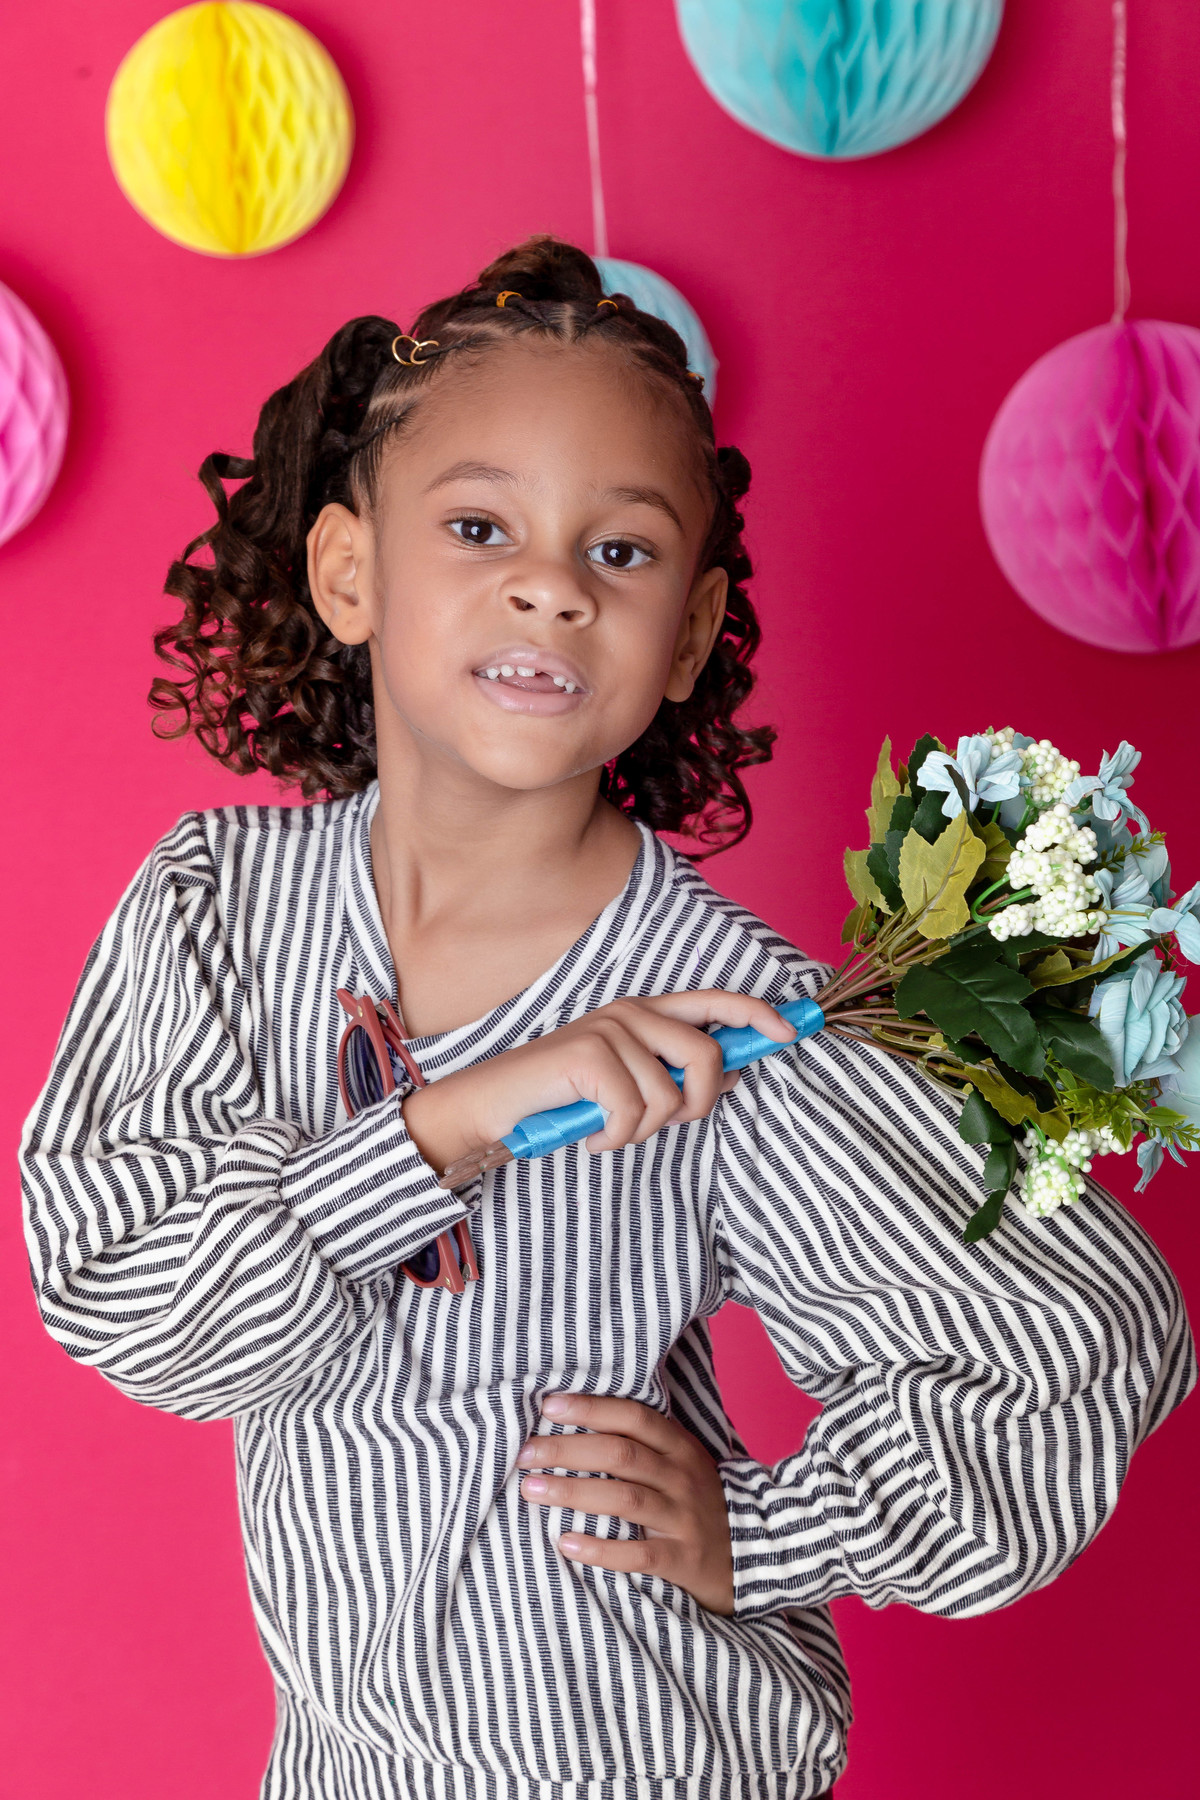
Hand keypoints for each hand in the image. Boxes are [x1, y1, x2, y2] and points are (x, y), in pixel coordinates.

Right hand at [402, 989, 794, 1174]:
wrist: (494, 1106)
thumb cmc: (563, 1098)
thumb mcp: (628, 1085)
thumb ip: (674, 1074)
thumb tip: (732, 1077)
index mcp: (645, 1013)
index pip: (716, 1002)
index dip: (758, 1015)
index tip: (790, 1033)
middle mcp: (632, 1012)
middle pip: (708, 1054)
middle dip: (700, 1103)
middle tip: (667, 1122)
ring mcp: (610, 1029)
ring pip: (671, 1095)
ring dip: (644, 1130)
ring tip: (610, 1129)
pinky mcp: (589, 1055)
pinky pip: (634, 1113)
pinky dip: (615, 1138)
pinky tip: (592, 1134)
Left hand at [516, 1393, 734, 1615]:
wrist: (755, 1554)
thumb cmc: (698, 1503)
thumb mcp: (681, 1464)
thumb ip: (642, 1444)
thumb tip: (573, 1423)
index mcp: (680, 1447)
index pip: (634, 1417)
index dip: (591, 1408)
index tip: (548, 1406)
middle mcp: (683, 1477)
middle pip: (621, 1454)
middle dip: (567, 1449)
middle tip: (525, 1453)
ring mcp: (684, 1518)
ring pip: (625, 1498)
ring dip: (573, 1491)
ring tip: (531, 1489)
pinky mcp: (684, 1559)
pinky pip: (639, 1554)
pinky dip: (600, 1549)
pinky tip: (565, 1543)